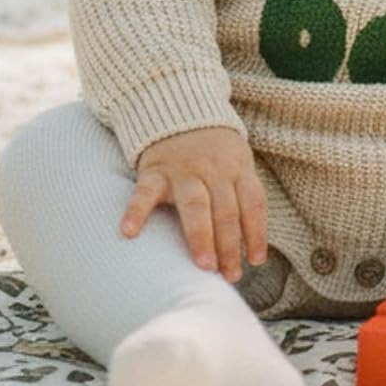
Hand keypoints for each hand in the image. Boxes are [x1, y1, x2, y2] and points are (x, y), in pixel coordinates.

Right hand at [121, 126, 267, 281]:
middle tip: (229, 275)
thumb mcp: (236, 163)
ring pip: (196, 205)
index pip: (252, 204)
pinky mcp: (154, 170)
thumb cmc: (214, 150)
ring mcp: (183, 170)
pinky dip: (136, 211)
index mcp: (237, 168)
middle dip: (230, 246)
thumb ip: (241, 195)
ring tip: (204, 265)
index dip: (256, 233)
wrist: (180, 109)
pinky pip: (144, 192)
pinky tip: (128, 232)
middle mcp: (213, 170)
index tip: (255, 261)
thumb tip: (249, 246)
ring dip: (201, 237)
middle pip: (226, 211)